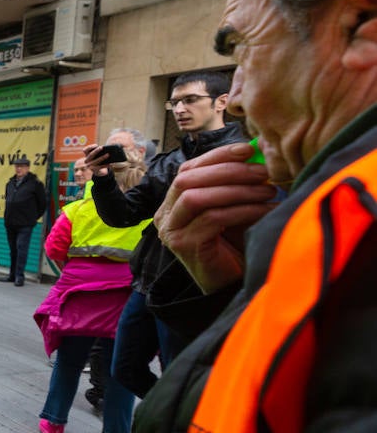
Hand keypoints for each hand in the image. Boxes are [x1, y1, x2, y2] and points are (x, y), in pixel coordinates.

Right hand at [83, 144, 111, 177]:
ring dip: (102, 157)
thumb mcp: (96, 156)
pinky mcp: (94, 170)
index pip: (85, 150)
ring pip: (96, 161)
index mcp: (86, 156)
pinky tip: (109, 163)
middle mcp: (86, 161)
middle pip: (91, 155)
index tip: (96, 145)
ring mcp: (89, 166)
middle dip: (96, 150)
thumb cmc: (98, 160)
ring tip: (108, 154)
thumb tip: (106, 150)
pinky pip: (100, 167)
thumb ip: (98, 153)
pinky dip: (105, 165)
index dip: (90, 147)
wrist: (97, 171)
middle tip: (102, 147)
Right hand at [154, 143, 276, 294]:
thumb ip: (235, 182)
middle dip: (228, 171)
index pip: (188, 169)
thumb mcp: (232, 206)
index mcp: (172, 202)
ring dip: (236, 190)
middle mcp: (165, 215)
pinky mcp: (184, 246)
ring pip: (196, 197)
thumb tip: (258, 149)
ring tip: (267, 192)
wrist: (232, 284)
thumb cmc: (233, 244)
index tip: (248, 149)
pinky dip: (242, 210)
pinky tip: (264, 211)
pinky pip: (212, 219)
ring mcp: (171, 231)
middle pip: (187, 179)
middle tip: (262, 172)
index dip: (217, 156)